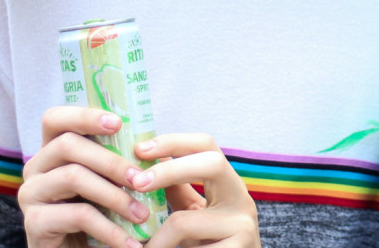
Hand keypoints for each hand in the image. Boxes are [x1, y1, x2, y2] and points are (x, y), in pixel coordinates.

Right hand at [19, 108, 258, 247]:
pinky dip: (109, 229)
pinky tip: (129, 243)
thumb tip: (155, 145)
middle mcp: (35, 167)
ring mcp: (30, 194)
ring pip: (73, 177)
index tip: (118, 123)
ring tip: (142, 215)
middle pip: (68, 145)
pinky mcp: (33, 223)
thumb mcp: (109, 184)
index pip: (56, 118)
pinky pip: (77, 215)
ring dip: (115, 196)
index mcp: (52, 151)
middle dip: (112, 161)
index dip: (85, 115)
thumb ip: (120, 161)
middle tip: (142, 180)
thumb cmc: (99, 215)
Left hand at [131, 133, 259, 247]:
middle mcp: (241, 200)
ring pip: (182, 222)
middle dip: (168, 170)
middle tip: (136, 183)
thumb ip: (176, 189)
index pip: (206, 145)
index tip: (139, 149)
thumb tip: (144, 159)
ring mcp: (243, 227)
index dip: (172, 141)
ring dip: (154, 240)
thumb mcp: (192, 214)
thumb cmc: (207, 245)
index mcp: (228, 184)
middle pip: (212, 164)